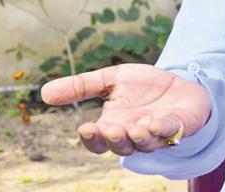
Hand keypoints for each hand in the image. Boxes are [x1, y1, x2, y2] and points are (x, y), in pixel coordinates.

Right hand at [40, 63, 210, 155]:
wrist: (181, 83)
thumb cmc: (144, 87)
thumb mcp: (112, 79)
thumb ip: (82, 86)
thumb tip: (44, 92)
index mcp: (114, 125)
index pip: (98, 141)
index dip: (91, 139)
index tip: (84, 128)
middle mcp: (134, 134)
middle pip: (120, 146)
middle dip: (114, 140)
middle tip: (110, 129)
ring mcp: (157, 133)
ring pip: (146, 144)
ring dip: (140, 138)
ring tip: (135, 129)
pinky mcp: (179, 125)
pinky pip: (172, 132)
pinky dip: (165, 130)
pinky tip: (157, 124)